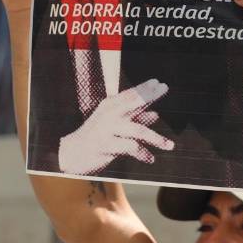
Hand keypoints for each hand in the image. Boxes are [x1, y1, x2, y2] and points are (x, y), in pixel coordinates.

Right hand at [58, 79, 175, 174]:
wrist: (72, 154)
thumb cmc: (96, 138)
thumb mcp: (116, 126)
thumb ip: (135, 119)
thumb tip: (156, 114)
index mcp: (109, 106)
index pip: (130, 94)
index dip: (145, 88)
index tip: (160, 83)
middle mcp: (109, 114)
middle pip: (133, 101)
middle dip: (150, 94)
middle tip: (165, 88)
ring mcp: (107, 129)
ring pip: (138, 130)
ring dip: (156, 138)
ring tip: (170, 145)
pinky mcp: (106, 145)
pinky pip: (131, 147)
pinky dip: (143, 153)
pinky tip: (150, 159)